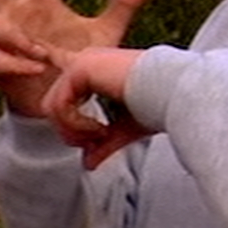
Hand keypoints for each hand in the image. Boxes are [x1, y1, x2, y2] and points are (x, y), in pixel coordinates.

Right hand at [0, 0, 151, 116]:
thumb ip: (121, 6)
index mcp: (38, 2)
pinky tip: (36, 66)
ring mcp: (1, 41)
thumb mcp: (104, 33)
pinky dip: (16, 62)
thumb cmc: (77, 60)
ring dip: (16, 37)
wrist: (61, 98)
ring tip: (41, 52)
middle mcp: (14, 16)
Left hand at [43, 46, 153, 169]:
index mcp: (94, 72)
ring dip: (73, 130)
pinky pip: (61, 105)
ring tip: (100, 136)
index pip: (63, 100)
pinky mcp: (80, 69)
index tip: (92, 141)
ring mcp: (81, 63)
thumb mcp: (124, 130)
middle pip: (52, 106)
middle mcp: (85, 63)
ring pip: (52, 106)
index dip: (68, 123)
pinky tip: (100, 129)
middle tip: (94, 143)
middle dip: (69, 132)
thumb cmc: (159, 105)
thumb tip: (87, 165)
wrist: (176, 92)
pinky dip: (76, 124)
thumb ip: (103, 144)